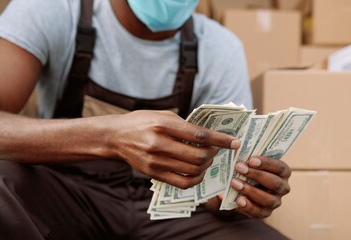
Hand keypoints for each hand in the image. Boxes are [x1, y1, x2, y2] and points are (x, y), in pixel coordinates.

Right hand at [106, 110, 239, 188]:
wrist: (116, 137)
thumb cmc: (142, 121)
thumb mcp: (163, 115)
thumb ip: (184, 125)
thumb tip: (209, 136)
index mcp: (164, 125)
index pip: (199, 135)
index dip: (220, 140)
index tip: (234, 142)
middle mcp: (159, 144)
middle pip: (198, 156)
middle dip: (213, 154)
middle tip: (215, 150)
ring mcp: (156, 161)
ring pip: (192, 170)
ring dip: (206, 166)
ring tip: (207, 159)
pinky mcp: (154, 174)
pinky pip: (182, 183)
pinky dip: (196, 179)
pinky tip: (198, 172)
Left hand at [230, 156, 290, 217]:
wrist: (240, 187)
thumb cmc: (248, 169)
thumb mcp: (249, 160)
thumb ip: (247, 155)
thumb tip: (237, 145)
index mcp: (283, 172)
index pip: (280, 167)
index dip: (267, 163)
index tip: (251, 159)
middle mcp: (283, 188)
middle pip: (275, 183)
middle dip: (257, 175)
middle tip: (239, 168)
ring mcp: (275, 202)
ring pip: (268, 199)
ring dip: (250, 191)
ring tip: (234, 183)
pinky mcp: (265, 213)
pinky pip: (258, 212)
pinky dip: (248, 206)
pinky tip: (238, 200)